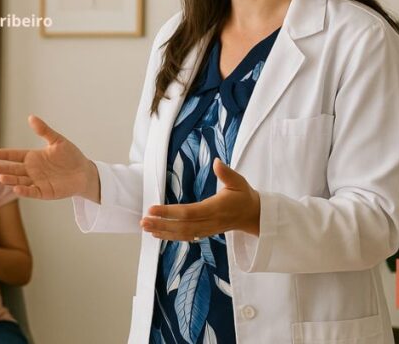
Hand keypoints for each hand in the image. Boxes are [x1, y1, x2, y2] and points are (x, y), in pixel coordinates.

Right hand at [0, 115, 95, 199]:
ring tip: (0, 178)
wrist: (84, 172)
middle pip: (12, 169)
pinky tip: (16, 189)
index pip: (13, 155)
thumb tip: (31, 117)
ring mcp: (37, 181)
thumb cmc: (71, 156)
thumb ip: (44, 131)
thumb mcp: (57, 141)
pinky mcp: (44, 192)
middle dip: (1, 169)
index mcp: (32, 157)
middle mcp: (32, 170)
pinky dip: (24, 191)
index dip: (1, 155)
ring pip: (19, 181)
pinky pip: (32, 192)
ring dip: (10, 180)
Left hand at [141, 159, 260, 239]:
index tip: (153, 209)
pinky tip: (157, 233)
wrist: (255, 216)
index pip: (189, 212)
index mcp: (216, 208)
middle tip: (143, 220)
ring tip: (145, 227)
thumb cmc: (244, 197)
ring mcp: (207, 229)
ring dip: (163, 231)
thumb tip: (217, 162)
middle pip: (182, 226)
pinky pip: (186, 237)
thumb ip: (227, 173)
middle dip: (161, 224)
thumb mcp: (239, 182)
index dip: (170, 212)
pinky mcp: (205, 233)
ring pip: (182, 234)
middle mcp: (210, 221)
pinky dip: (170, 236)